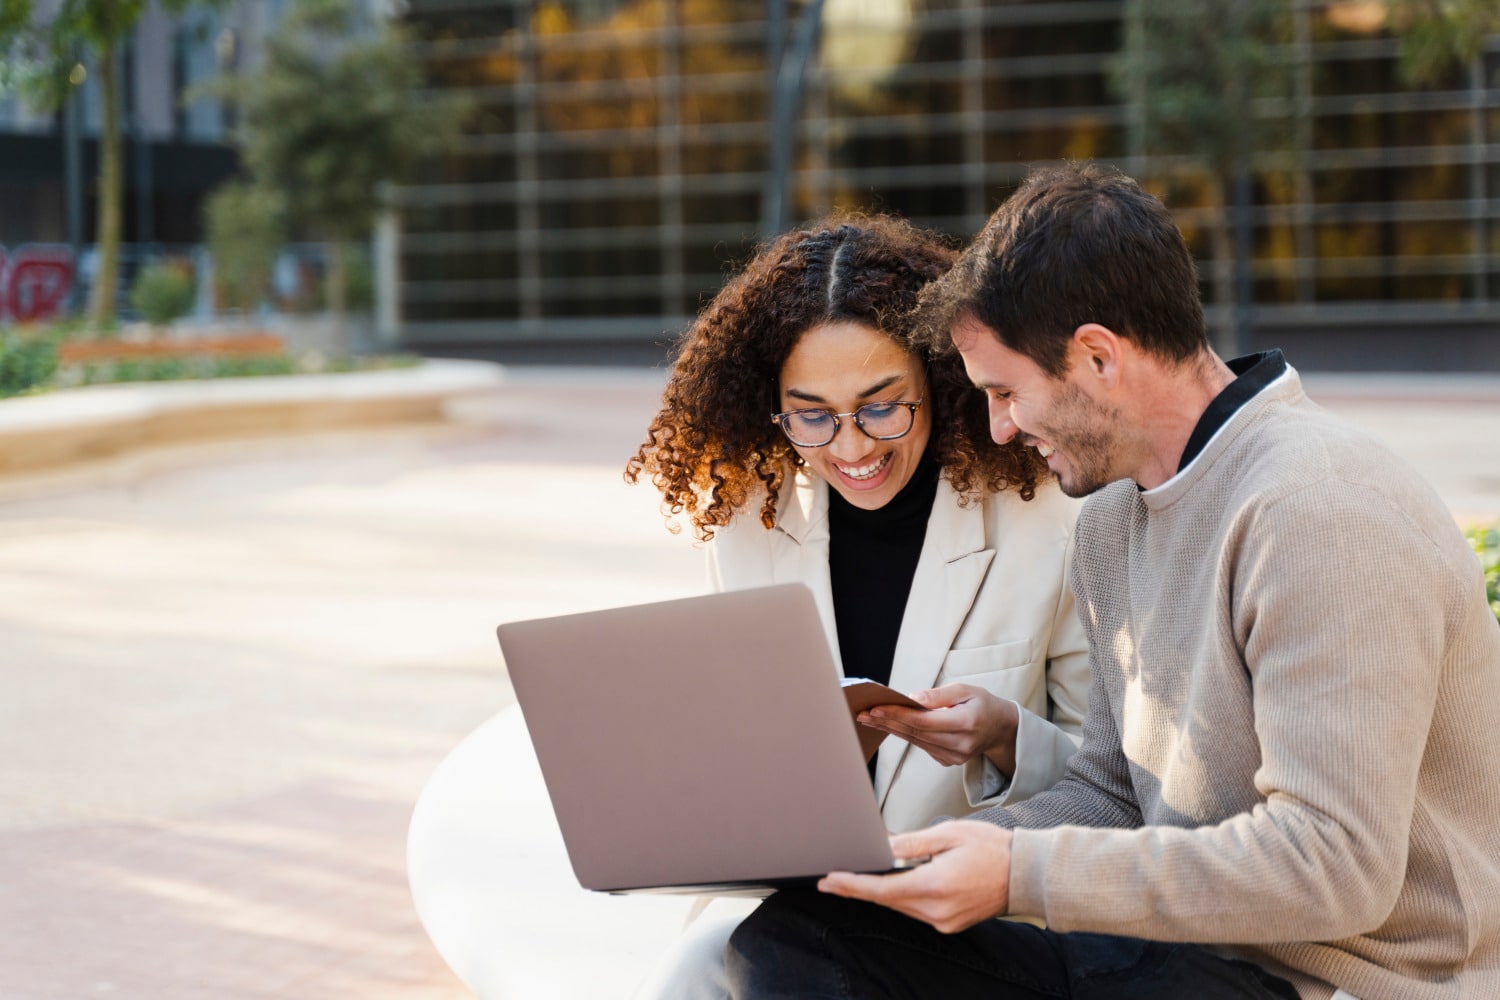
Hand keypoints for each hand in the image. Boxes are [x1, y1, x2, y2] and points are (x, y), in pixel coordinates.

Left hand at [819, 820, 1011, 932]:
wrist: (1025, 874)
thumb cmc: (992, 849)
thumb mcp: (949, 833)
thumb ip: (912, 844)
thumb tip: (883, 847)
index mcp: (936, 885)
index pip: (882, 890)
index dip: (852, 885)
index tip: (830, 881)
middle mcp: (938, 910)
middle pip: (888, 901)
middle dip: (860, 889)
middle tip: (832, 880)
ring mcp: (945, 921)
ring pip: (901, 907)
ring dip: (882, 893)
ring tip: (860, 877)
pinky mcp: (950, 924)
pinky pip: (917, 911)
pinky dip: (902, 898)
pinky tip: (894, 884)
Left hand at [859, 683, 1019, 774]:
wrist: (999, 729)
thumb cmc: (982, 704)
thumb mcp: (966, 690)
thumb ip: (940, 695)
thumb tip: (912, 699)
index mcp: (966, 723)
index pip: (923, 720)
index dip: (897, 714)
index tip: (875, 707)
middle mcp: (959, 744)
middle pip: (915, 733)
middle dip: (887, 722)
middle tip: (862, 713)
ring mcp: (954, 757)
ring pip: (915, 741)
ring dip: (890, 729)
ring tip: (868, 719)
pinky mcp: (948, 761)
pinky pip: (921, 746)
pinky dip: (904, 735)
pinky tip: (888, 726)